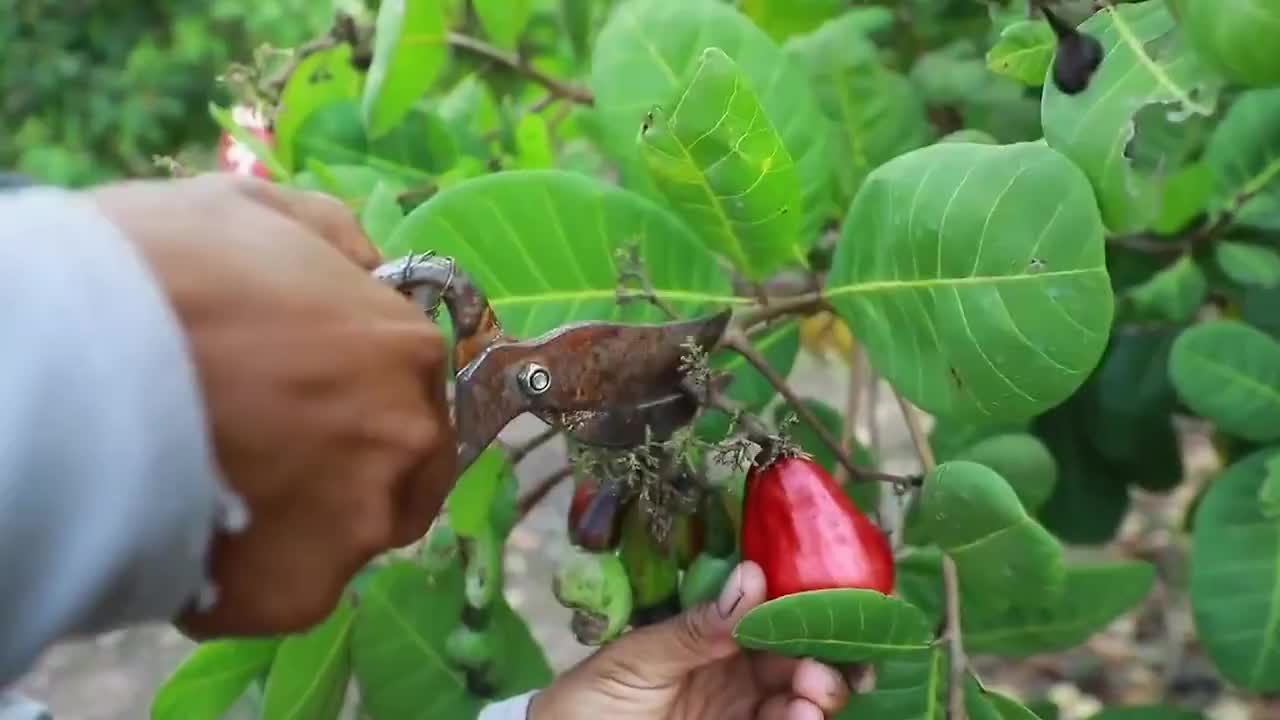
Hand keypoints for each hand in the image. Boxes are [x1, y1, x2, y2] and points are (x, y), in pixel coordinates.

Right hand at [91, 174, 456, 637]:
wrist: (69, 365)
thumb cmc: (159, 271)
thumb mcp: (253, 211)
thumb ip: (332, 240)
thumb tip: (366, 268)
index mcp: (404, 348)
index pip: (412, 383)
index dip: (358, 390)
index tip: (303, 396)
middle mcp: (406, 439)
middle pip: (407, 471)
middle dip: (357, 466)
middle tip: (275, 456)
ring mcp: (358, 523)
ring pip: (348, 535)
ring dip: (302, 523)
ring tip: (220, 496)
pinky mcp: (299, 593)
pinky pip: (284, 589)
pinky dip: (247, 574)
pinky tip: (194, 535)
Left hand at [530, 561, 853, 719]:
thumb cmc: (590, 700)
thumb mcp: (635, 658)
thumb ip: (694, 628)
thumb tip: (753, 577)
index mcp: (713, 634)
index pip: (770, 610)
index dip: (806, 604)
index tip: (837, 602)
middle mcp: (737, 669)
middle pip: (800, 653)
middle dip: (825, 652)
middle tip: (823, 664)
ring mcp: (742, 709)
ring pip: (803, 695)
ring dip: (821, 691)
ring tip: (814, 696)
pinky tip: (802, 717)